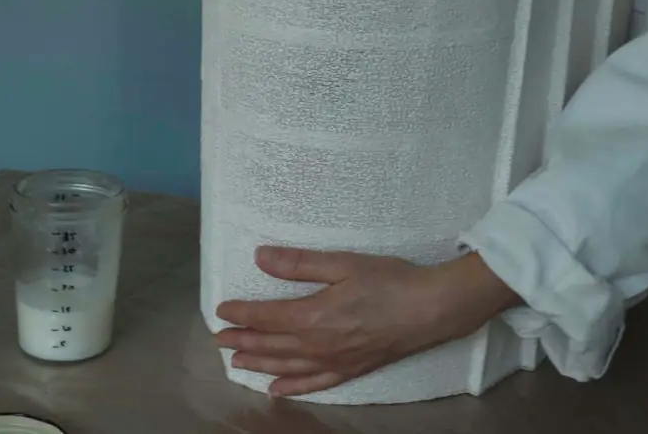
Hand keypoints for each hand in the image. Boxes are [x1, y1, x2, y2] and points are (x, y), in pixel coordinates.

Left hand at [216, 247, 518, 397]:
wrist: (429, 310)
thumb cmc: (387, 280)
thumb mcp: (342, 263)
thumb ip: (299, 264)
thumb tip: (260, 257)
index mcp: (312, 316)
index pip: (266, 316)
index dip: (241, 313)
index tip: (221, 309)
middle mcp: (317, 344)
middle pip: (270, 343)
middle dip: (242, 340)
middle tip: (219, 339)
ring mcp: (334, 362)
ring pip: (286, 366)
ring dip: (259, 362)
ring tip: (237, 361)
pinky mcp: (351, 370)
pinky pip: (314, 384)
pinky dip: (292, 387)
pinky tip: (277, 389)